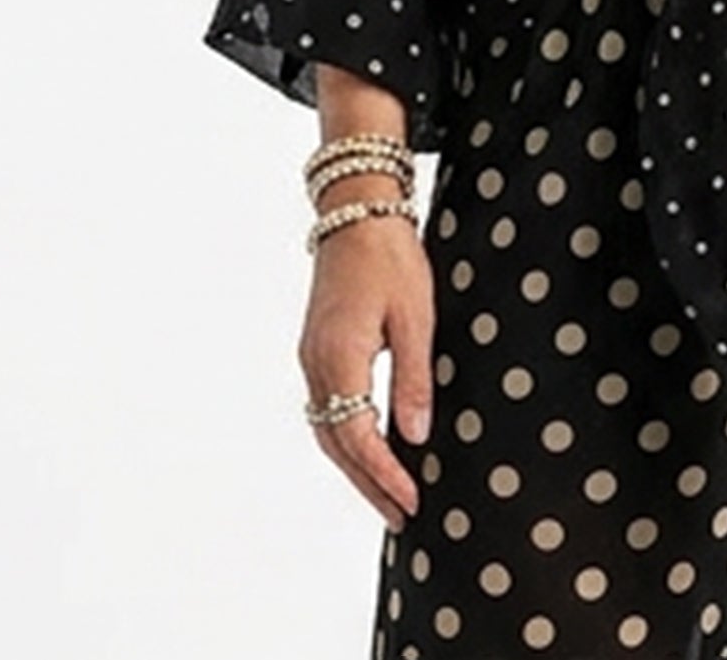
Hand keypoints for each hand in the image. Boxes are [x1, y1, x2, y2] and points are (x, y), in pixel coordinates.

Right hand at [298, 216, 435, 528]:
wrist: (355, 208)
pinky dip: (347, 437)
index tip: (412, 501)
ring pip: (327, 428)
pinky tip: (370, 448)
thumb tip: (414, 437)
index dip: (384, 474)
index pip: (358, 435)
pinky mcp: (317, 348)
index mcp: (338, 357)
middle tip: (401, 518)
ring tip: (388, 496)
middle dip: (368, 484)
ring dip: (355, 466)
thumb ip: (413, 378)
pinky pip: (327, 407)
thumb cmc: (389, 255)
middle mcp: (315, 363)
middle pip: (336, 443)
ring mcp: (311, 356)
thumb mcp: (415, 315)